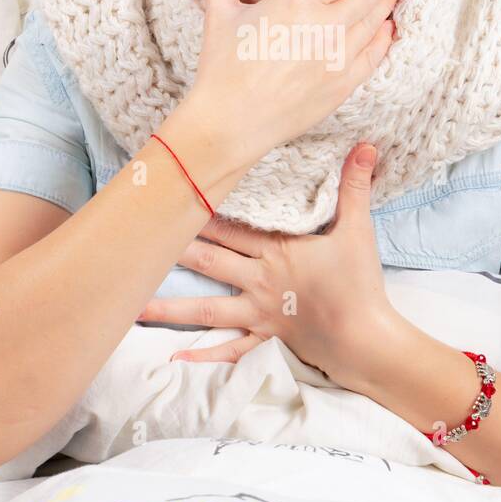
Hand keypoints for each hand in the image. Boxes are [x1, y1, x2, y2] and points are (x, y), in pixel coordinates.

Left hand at [136, 143, 400, 388]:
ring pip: (207, 309)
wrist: (366, 339)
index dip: (199, 215)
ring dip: (170, 309)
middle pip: (209, 263)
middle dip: (174, 252)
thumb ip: (355, 187)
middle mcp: (260, 280)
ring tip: (134, 307)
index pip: (231, 229)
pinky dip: (205, 353)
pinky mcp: (266, 336)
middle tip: (136, 244)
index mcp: (277, 251)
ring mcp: (259, 312)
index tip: (170, 200)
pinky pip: (231, 347)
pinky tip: (177, 355)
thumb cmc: (360, 284)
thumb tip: (366, 146)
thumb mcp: (358, 230)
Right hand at [181, 0, 415, 165]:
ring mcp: (338, 57)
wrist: (231, 122)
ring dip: (389, 4)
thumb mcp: (219, 14)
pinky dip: (384, 38)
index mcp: (298, 1)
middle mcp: (325, 26)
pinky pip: (374, 55)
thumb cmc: (223, 67)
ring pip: (376, 22)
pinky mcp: (342, 84)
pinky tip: (387, 29)